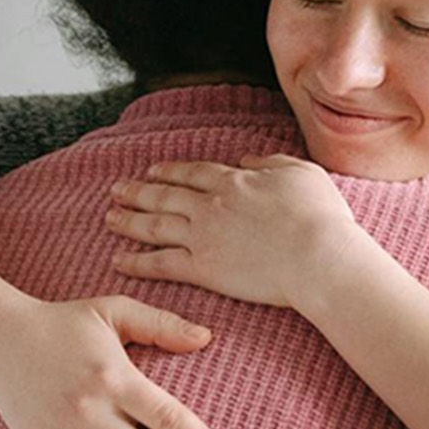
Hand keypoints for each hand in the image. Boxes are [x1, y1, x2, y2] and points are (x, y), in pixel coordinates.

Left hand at [105, 155, 370, 310]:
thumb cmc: (320, 215)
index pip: (193, 172)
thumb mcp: (302, 172)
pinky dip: (137, 261)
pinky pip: (160, 263)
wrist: (318, 256)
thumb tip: (247, 159)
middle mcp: (211, 205)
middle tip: (116, 189)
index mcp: (234, 181)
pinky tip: (119, 259)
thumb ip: (271, 162)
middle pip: (165, 195)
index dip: (170, 171)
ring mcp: (203, 237)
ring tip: (109, 218)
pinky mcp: (203, 269)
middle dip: (138, 191)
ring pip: (155, 225)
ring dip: (129, 221)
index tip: (153, 170)